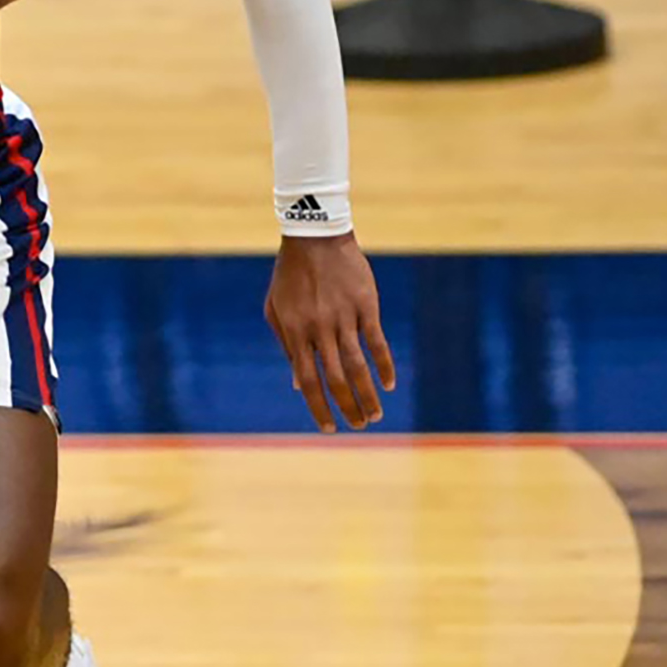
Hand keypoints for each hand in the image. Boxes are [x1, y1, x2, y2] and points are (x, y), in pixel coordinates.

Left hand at [264, 232, 396, 432]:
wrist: (314, 236)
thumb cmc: (291, 275)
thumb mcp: (276, 309)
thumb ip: (287, 346)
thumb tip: (297, 384)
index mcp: (295, 332)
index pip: (307, 380)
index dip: (318, 408)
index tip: (329, 429)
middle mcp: (319, 329)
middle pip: (335, 379)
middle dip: (348, 408)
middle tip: (360, 426)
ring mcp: (343, 317)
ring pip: (357, 365)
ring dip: (367, 394)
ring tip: (376, 415)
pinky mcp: (365, 306)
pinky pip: (376, 342)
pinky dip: (384, 365)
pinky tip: (389, 384)